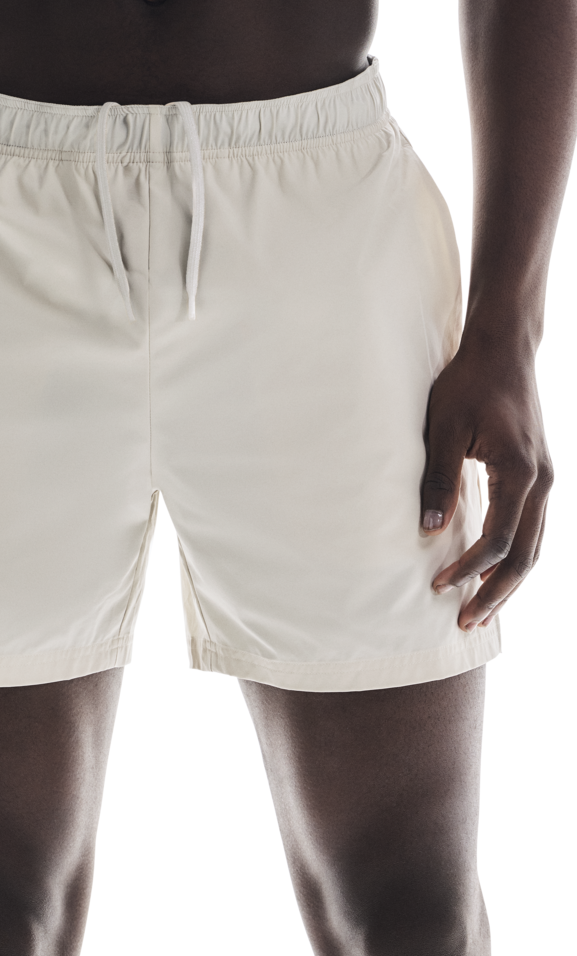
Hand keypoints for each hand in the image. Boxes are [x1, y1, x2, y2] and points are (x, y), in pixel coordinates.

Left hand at [420, 342, 553, 631]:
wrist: (503, 352)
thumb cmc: (467, 385)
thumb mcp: (442, 428)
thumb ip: (438, 478)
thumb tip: (429, 530)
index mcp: (520, 472)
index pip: (498, 540)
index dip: (469, 569)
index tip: (438, 586)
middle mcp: (543, 482)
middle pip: (526, 555)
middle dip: (496, 593)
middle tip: (466, 623)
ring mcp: (546, 480)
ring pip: (534, 546)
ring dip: (508, 582)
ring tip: (480, 611)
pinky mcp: (539, 476)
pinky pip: (531, 529)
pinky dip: (514, 558)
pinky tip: (492, 574)